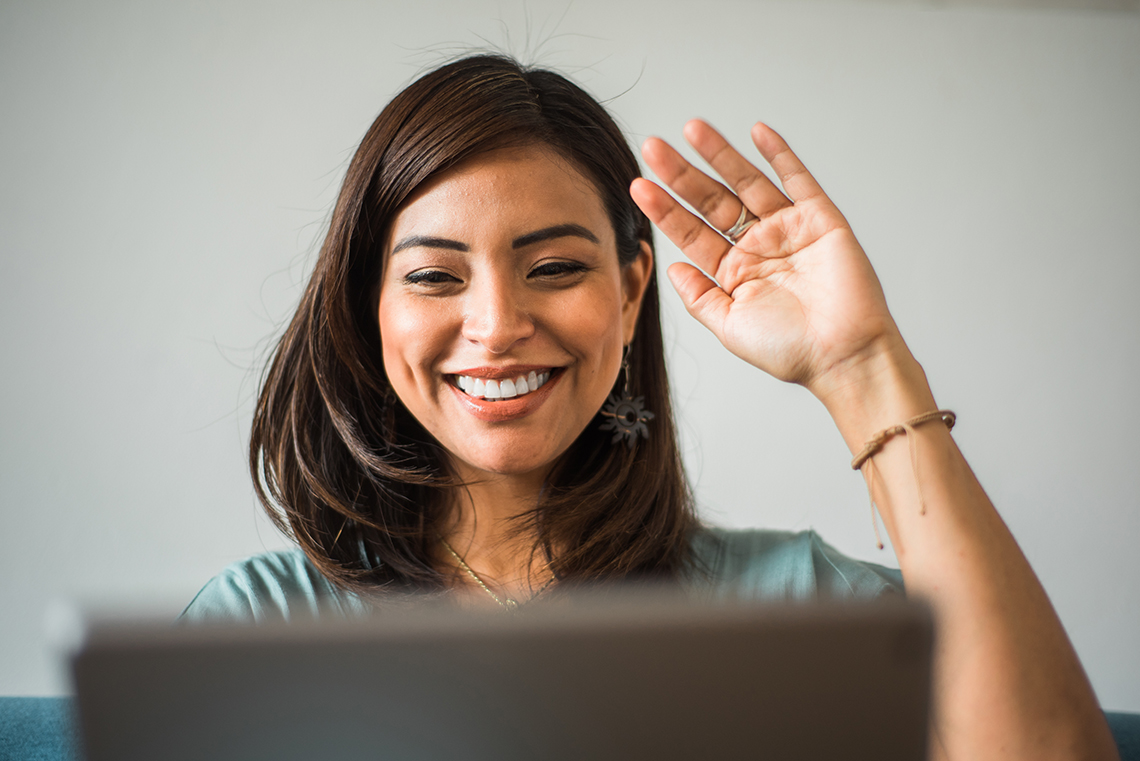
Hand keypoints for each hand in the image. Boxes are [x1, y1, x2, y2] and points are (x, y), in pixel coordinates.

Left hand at [631, 120, 905, 396]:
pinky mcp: (821, 220)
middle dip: (682, 174)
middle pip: (712, 201)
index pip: (691, 232)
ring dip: (720, 155)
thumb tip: (672, 270)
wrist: (842, 355)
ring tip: (691, 129)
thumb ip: (699, 297)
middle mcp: (758, 247)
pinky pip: (798, 179)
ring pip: (747, 183)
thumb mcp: (729, 326)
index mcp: (734, 272)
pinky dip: (779, 154)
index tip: (639, 186)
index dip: (665, 209)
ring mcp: (788, 230)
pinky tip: (755, 132)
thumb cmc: (790, 350)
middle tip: (653, 147)